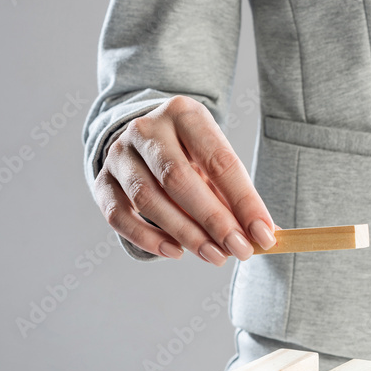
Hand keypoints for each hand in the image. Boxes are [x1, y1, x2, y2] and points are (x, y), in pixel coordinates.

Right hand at [90, 95, 276, 263]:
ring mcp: (119, 154)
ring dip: (185, 234)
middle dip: (213, 220)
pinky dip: (148, 239)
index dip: (244, 201)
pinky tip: (174, 252)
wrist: (143, 138)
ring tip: (215, 256)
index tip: (263, 234)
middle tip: (239, 250)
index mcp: (185, 114)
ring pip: (148, 199)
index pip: (219, 160)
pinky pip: (119, 216)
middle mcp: (147, 129)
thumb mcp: (215, 162)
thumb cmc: (190, 155)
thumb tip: (268, 237)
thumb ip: (237, 196)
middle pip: (179, 178)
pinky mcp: (102, 181)